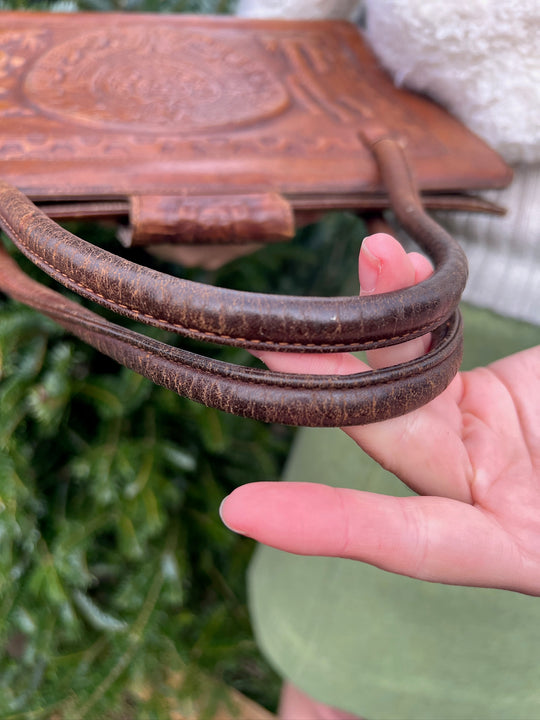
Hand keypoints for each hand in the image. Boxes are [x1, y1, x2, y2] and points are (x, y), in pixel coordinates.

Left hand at [220, 233, 539, 595]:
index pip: (415, 542)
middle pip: (396, 441)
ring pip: (406, 383)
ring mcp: (480, 444)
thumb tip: (476, 467)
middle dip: (337, 384)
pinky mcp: (483, 399)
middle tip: (278, 340)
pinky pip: (432, 351)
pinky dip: (412, 312)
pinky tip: (396, 261)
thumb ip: (528, 461)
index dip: (332, 529)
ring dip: (381, 322)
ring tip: (375, 254)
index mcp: (520, 543)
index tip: (243, 513)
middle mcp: (487, 496)